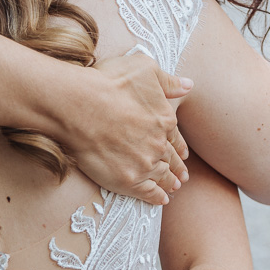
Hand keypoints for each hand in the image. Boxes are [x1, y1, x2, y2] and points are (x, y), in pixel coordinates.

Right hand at [63, 54, 191, 204]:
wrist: (80, 105)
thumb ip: (168, 81)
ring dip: (169, 182)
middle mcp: (159, 143)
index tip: (183, 154)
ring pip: (162, 176)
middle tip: (183, 176)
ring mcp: (144, 164)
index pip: (175, 136)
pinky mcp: (127, 180)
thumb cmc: (109, 82)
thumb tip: (189, 85)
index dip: (179, 146)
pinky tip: (161, 200)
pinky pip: (147, 192)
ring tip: (174, 187)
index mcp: (165, 118)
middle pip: (170, 158)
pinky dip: (156, 197)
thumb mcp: (145, 68)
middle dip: (177, 167)